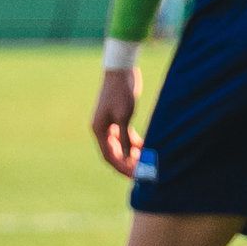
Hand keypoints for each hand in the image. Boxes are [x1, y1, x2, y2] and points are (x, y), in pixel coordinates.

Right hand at [90, 63, 142, 177]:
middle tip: (143, 171)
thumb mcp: (123, 116)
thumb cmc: (120, 92)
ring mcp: (110, 124)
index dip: (121, 167)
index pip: (109, 156)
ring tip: (148, 161)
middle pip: (115, 153)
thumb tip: (129, 157)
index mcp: (99, 130)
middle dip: (128, 163)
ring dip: (133, 154)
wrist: (121, 70)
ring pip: (121, 146)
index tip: (135, 175)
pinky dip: (135, 143)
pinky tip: (147, 147)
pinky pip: (126, 137)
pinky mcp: (119, 118)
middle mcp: (102, 129)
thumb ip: (126, 138)